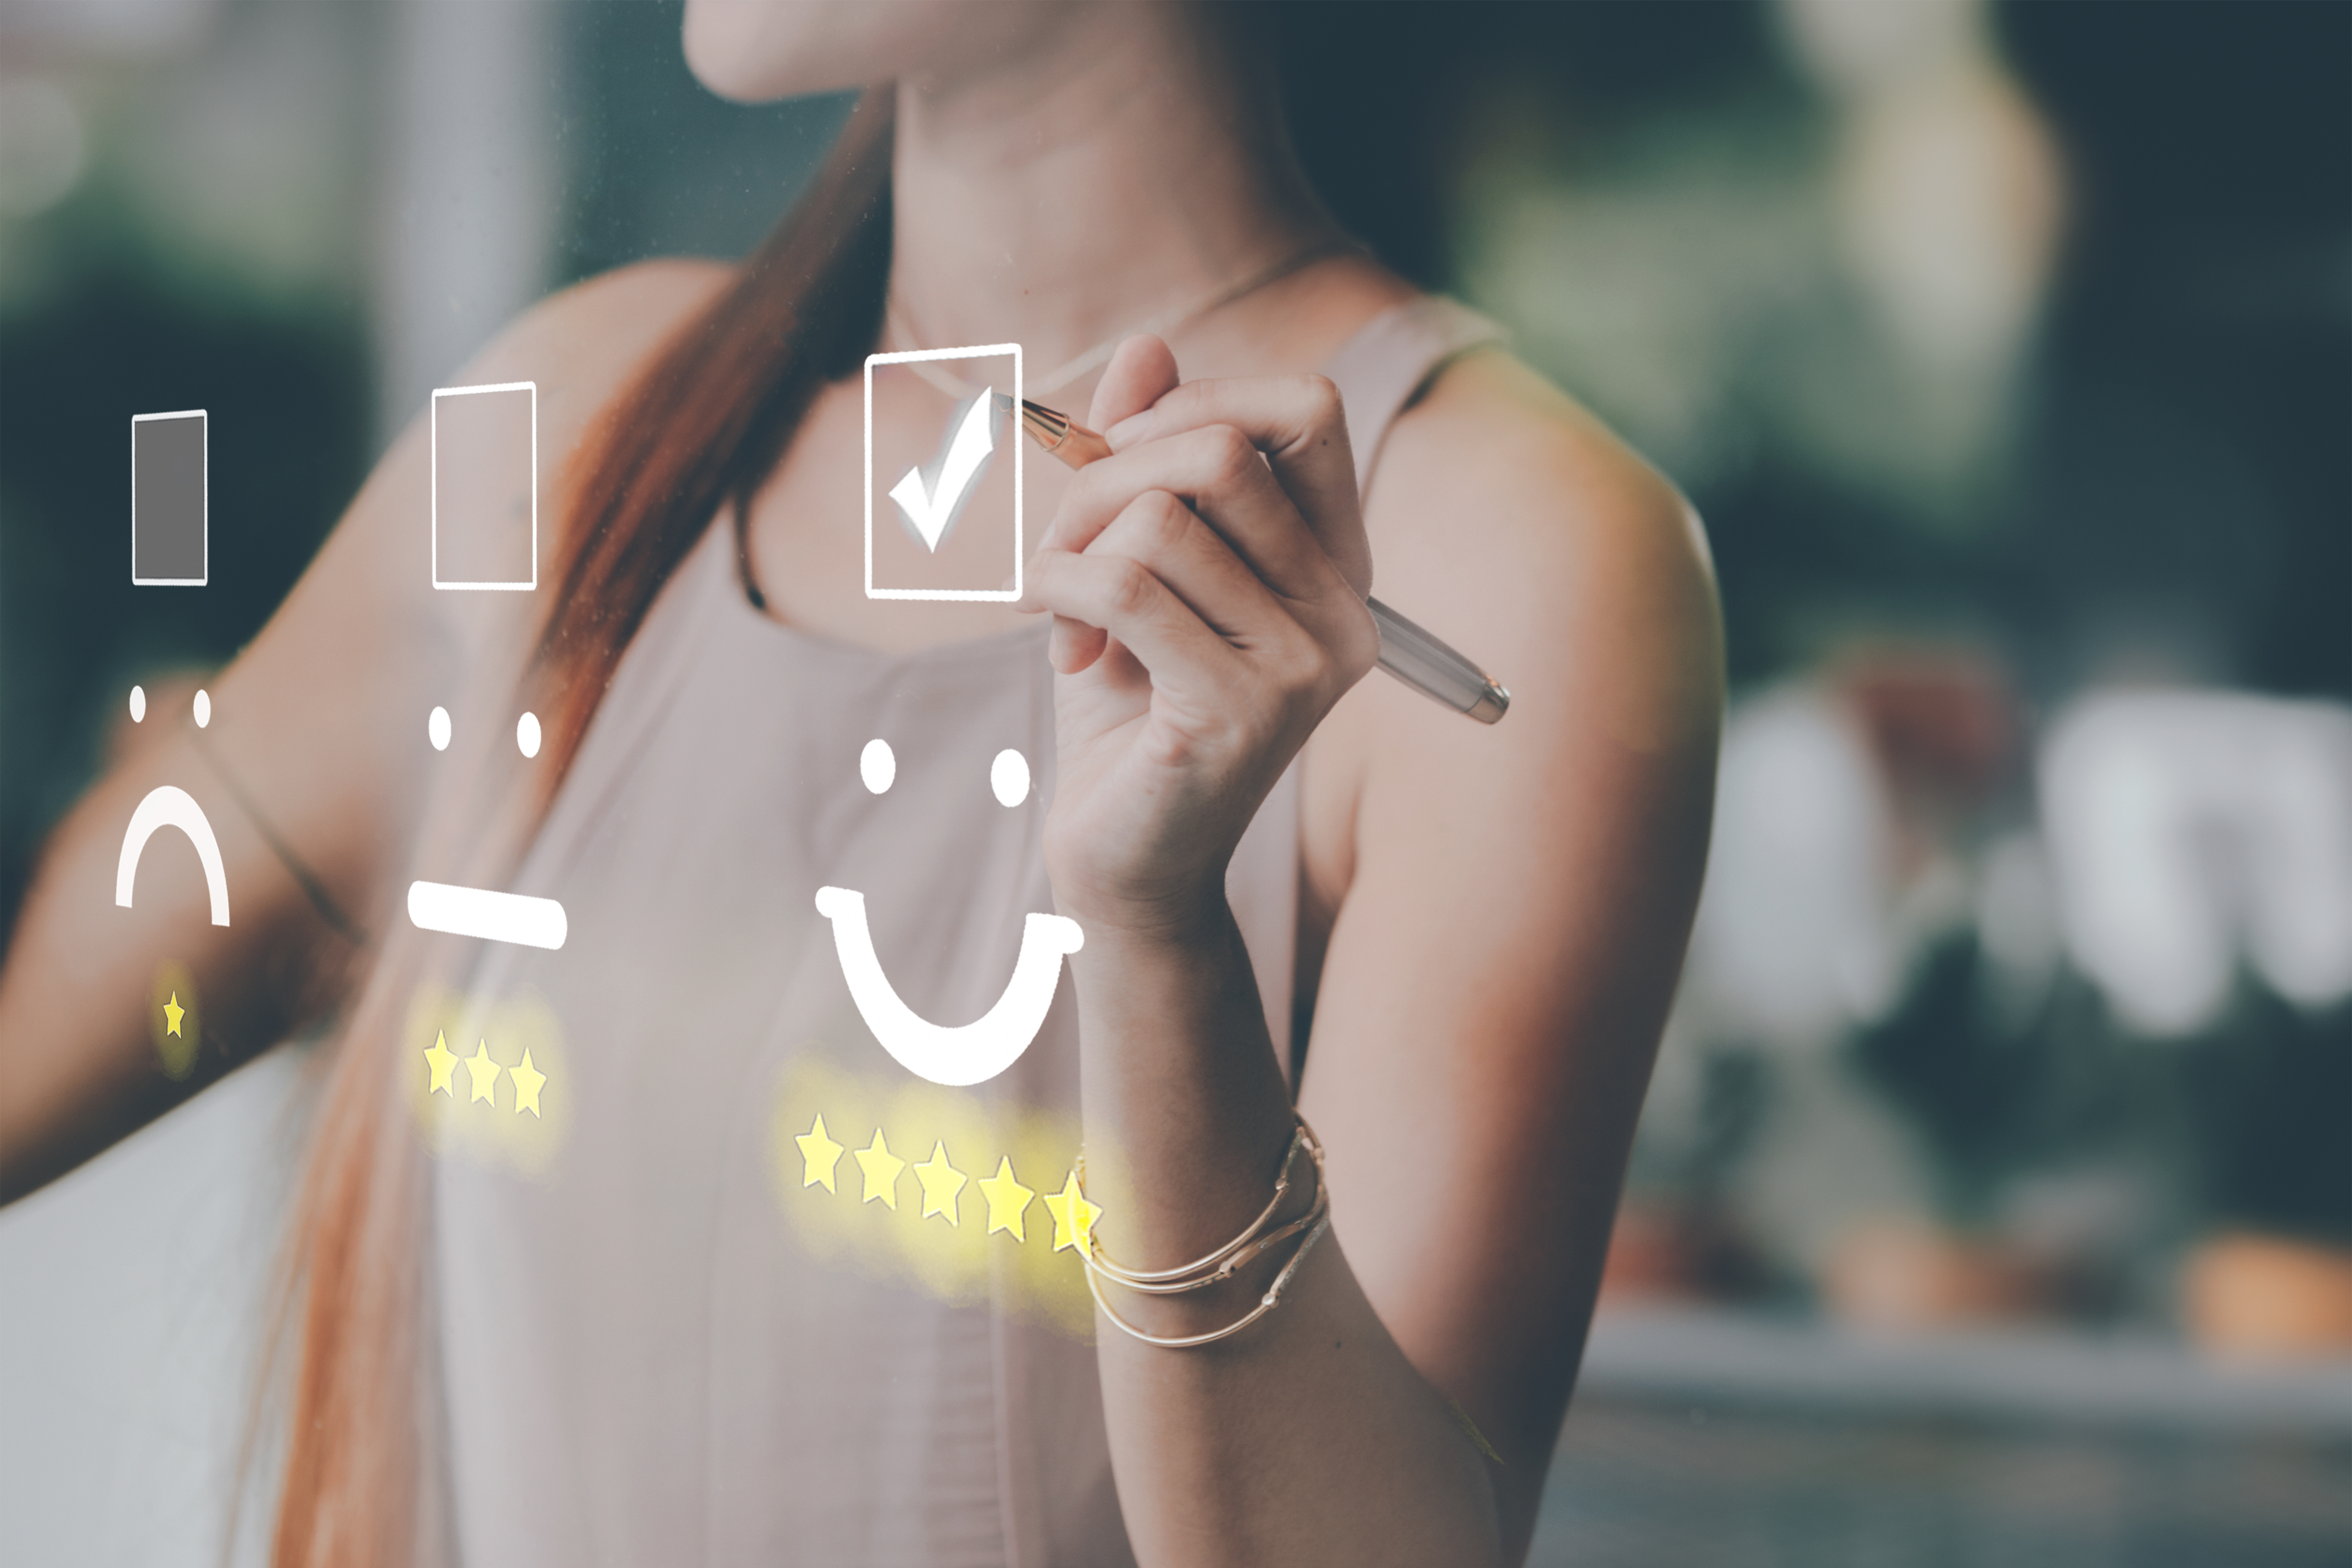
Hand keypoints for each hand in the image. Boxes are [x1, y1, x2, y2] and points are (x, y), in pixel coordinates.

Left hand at [1019, 335, 1379, 938]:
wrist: (1123, 864)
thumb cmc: (1129, 711)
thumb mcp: (1130, 564)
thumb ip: (1144, 456)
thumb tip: (1148, 344)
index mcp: (1335, 561)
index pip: (1305, 408)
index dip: (1194, 403)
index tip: (1120, 462)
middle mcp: (1343, 607)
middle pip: (1220, 448)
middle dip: (1105, 477)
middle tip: (1064, 547)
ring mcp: (1304, 664)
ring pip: (1161, 517)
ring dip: (1072, 546)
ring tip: (1057, 607)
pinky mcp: (1241, 713)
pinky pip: (1127, 586)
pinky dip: (1059, 592)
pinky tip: (1057, 640)